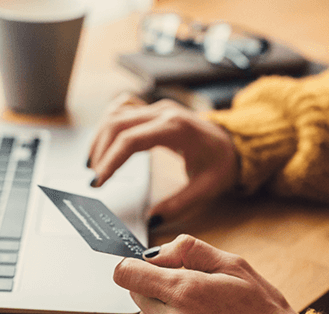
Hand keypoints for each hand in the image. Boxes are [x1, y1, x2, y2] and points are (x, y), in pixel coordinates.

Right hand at [87, 94, 238, 223]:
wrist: (234, 142)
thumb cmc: (222, 162)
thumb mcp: (206, 188)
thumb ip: (179, 204)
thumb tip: (151, 220)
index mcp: (176, 129)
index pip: (131, 140)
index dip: (110, 161)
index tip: (98, 182)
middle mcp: (164, 112)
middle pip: (117, 124)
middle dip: (100, 152)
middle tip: (93, 179)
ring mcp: (158, 108)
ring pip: (116, 114)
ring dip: (100, 137)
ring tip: (93, 164)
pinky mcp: (154, 110)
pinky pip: (123, 108)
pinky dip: (109, 124)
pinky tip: (103, 142)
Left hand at [113, 234, 293, 313]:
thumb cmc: (261, 308)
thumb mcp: (232, 264)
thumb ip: (188, 250)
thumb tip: (156, 252)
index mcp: (184, 292)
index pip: (126, 274)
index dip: (135, 264)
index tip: (150, 264)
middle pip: (135, 293)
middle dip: (155, 283)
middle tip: (191, 284)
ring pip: (149, 312)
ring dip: (166, 304)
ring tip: (202, 305)